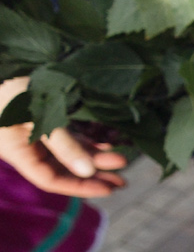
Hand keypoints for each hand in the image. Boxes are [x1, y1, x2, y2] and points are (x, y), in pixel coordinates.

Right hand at [0, 75, 126, 195]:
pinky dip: (88, 141)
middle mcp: (28, 147)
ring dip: (95, 158)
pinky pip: (70, 136)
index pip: (50, 180)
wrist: (2, 62)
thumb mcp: (39, 116)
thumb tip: (88, 172)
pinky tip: (108, 143)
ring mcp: (36, 133)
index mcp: (18, 152)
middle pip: (64, 169)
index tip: (108, 189)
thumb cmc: (12, 88)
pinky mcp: (45, 119)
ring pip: (70, 152)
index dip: (79, 187)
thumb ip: (63, 144)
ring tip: (121, 161)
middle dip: (93, 176)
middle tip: (123, 181)